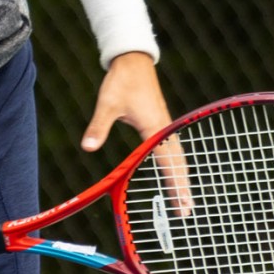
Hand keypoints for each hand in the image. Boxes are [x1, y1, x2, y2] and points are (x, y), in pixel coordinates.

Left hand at [82, 52, 191, 213]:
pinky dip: (176, 165)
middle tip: (186, 212)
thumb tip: (87, 147)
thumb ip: (98, 126)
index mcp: (155, 127)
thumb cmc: (121, 81)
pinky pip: (172, 150)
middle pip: (177, 163)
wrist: (133, 61)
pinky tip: (176, 175)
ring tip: (185, 201)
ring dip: (181, 178)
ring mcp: (165, 126)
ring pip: (177, 157)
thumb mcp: (107, 104)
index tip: (182, 202)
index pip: (167, 161)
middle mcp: (165, 129)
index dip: (175, 184)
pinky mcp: (161, 124)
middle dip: (182, 188)